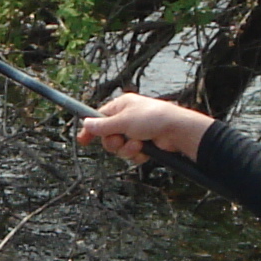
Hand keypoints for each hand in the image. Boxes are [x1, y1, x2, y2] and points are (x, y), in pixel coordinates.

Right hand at [76, 93, 210, 167]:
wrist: (177, 131)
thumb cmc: (153, 118)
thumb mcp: (123, 121)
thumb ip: (102, 125)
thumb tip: (86, 123)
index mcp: (121, 106)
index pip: (99, 118)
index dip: (91, 129)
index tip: (83, 140)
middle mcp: (127, 119)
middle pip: (108, 136)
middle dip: (113, 142)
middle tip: (120, 139)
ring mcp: (136, 132)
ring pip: (119, 148)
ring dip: (126, 149)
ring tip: (138, 144)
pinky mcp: (144, 144)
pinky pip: (131, 154)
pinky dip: (136, 154)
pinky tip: (145, 150)